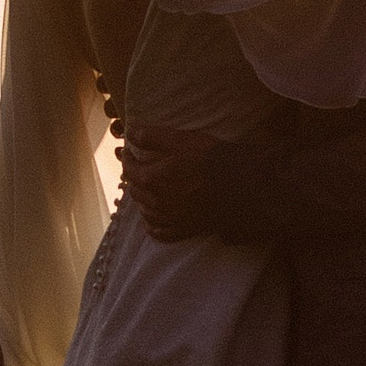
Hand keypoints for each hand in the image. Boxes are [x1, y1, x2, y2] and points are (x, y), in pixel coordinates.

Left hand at [121, 124, 219, 241]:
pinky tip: (152, 220)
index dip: (126, 159)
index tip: (126, 152)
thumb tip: (131, 133)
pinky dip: (153, 226)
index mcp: (154, 179)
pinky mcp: (186, 228)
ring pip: (146, 212)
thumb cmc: (210, 158)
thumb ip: (153, 137)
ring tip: (143, 190)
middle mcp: (159, 202)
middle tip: (133, 168)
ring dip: (141, 200)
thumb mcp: (181, 140)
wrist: (239, 184)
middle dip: (132, 178)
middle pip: (136, 192)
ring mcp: (172, 218)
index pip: (131, 170)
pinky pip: (161, 232)